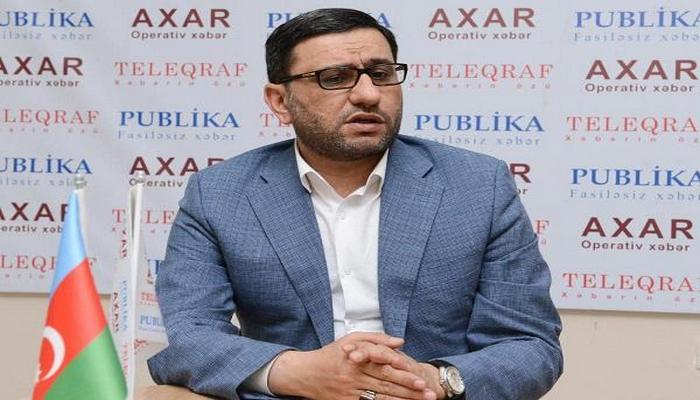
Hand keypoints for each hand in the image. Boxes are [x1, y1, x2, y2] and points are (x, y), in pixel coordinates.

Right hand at [268, 332, 429, 399]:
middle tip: (429, 394)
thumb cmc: (330, 354)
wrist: (305, 374)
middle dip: (409, 390)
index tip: (421, 379)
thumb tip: (400, 342)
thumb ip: (376, 339)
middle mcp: (355, 376)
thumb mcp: (351, 339)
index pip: (385, 367)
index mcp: (357, 358)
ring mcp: (351, 392)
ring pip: (381, 398)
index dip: (403, 374)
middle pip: (387, 384)